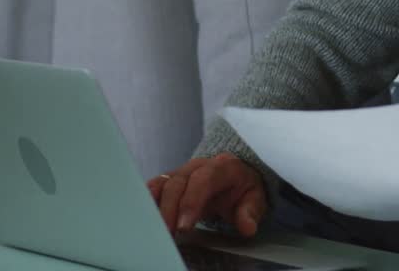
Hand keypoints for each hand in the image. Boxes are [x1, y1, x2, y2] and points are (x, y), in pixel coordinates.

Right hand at [146, 153, 267, 236]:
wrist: (236, 176)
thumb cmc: (243, 189)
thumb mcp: (255, 199)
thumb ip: (250, 212)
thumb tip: (247, 226)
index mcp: (223, 167)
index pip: (204, 179)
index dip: (191, 201)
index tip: (184, 226)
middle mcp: (198, 165)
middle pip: (178, 182)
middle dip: (170, 209)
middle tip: (168, 233)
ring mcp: (182, 171)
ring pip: (162, 183)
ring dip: (155, 206)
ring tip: (153, 228)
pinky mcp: (170, 179)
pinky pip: (154, 186)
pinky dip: (147, 200)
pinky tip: (143, 216)